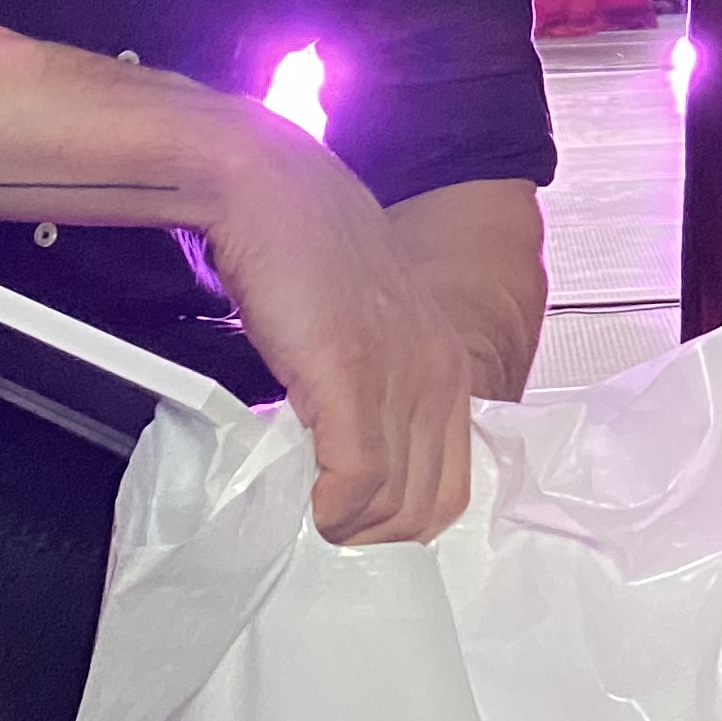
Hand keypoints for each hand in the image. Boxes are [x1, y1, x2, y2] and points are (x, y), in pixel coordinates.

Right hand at [198, 110, 476, 544]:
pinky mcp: (350, 377)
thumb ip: (379, 380)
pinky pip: (359, 481)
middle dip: (378, 536)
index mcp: (449, 363)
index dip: (406, 516)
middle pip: (431, 506)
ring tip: (310, 517)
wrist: (266, 184)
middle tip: (326, 530)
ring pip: (397, 505)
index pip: (455, 482)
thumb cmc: (305, 252)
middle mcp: (439, 374)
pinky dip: (333, 510)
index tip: (360, 521)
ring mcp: (399, 378)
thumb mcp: (368, 323)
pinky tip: (307, 504)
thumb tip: (358, 455)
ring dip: (351, 528)